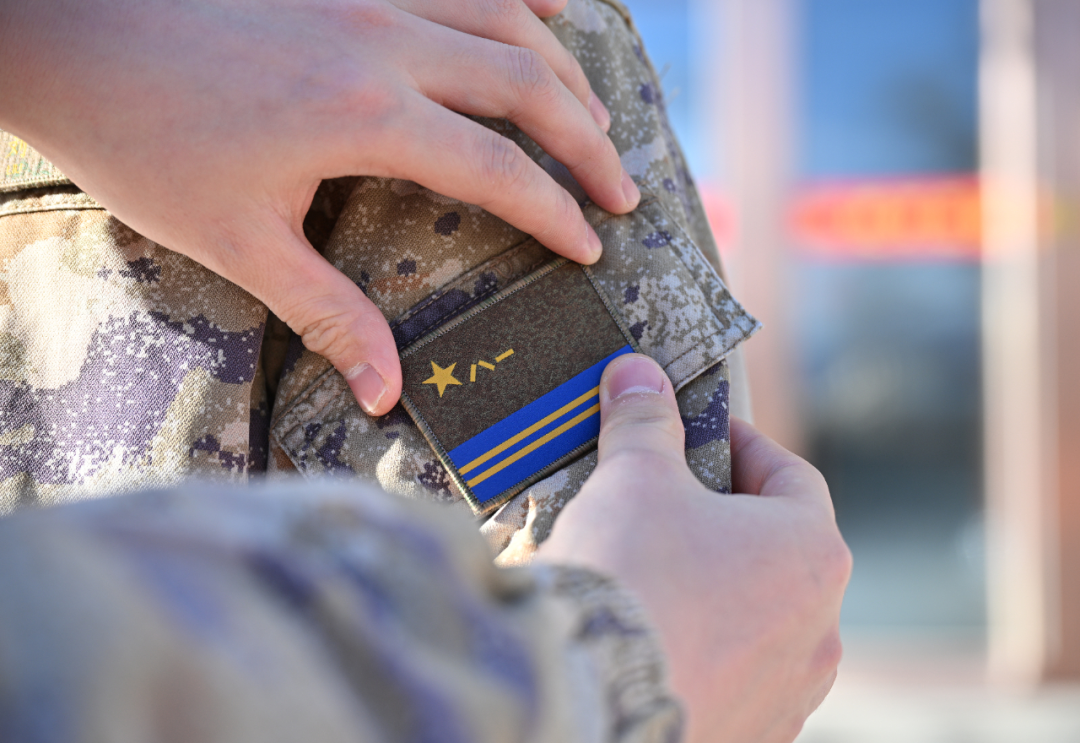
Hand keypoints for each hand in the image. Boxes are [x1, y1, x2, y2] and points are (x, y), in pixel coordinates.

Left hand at [0, 0, 637, 414]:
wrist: (67, 33)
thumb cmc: (145, 141)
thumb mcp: (238, 242)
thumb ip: (328, 314)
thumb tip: (387, 395)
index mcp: (366, 115)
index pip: (500, 168)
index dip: (556, 211)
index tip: (593, 244)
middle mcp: (385, 40)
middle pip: (530, 85)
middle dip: (589, 142)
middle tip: (625, 190)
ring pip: (507, 15)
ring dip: (567, 68)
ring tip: (599, 118)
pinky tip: (550, 7)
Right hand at [536, 354, 851, 742]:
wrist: (594, 699)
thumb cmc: (632, 577)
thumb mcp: (634, 478)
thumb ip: (644, 422)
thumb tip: (637, 374)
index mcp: (811, 554)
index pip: (791, 476)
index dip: (745, 445)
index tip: (702, 434)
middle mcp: (820, 630)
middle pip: (780, 551)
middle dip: (729, 520)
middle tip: (673, 502)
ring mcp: (790, 694)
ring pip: (762, 623)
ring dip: (722, 593)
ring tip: (660, 578)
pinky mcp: (752, 737)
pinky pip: (738, 680)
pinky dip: (707, 654)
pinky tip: (659, 641)